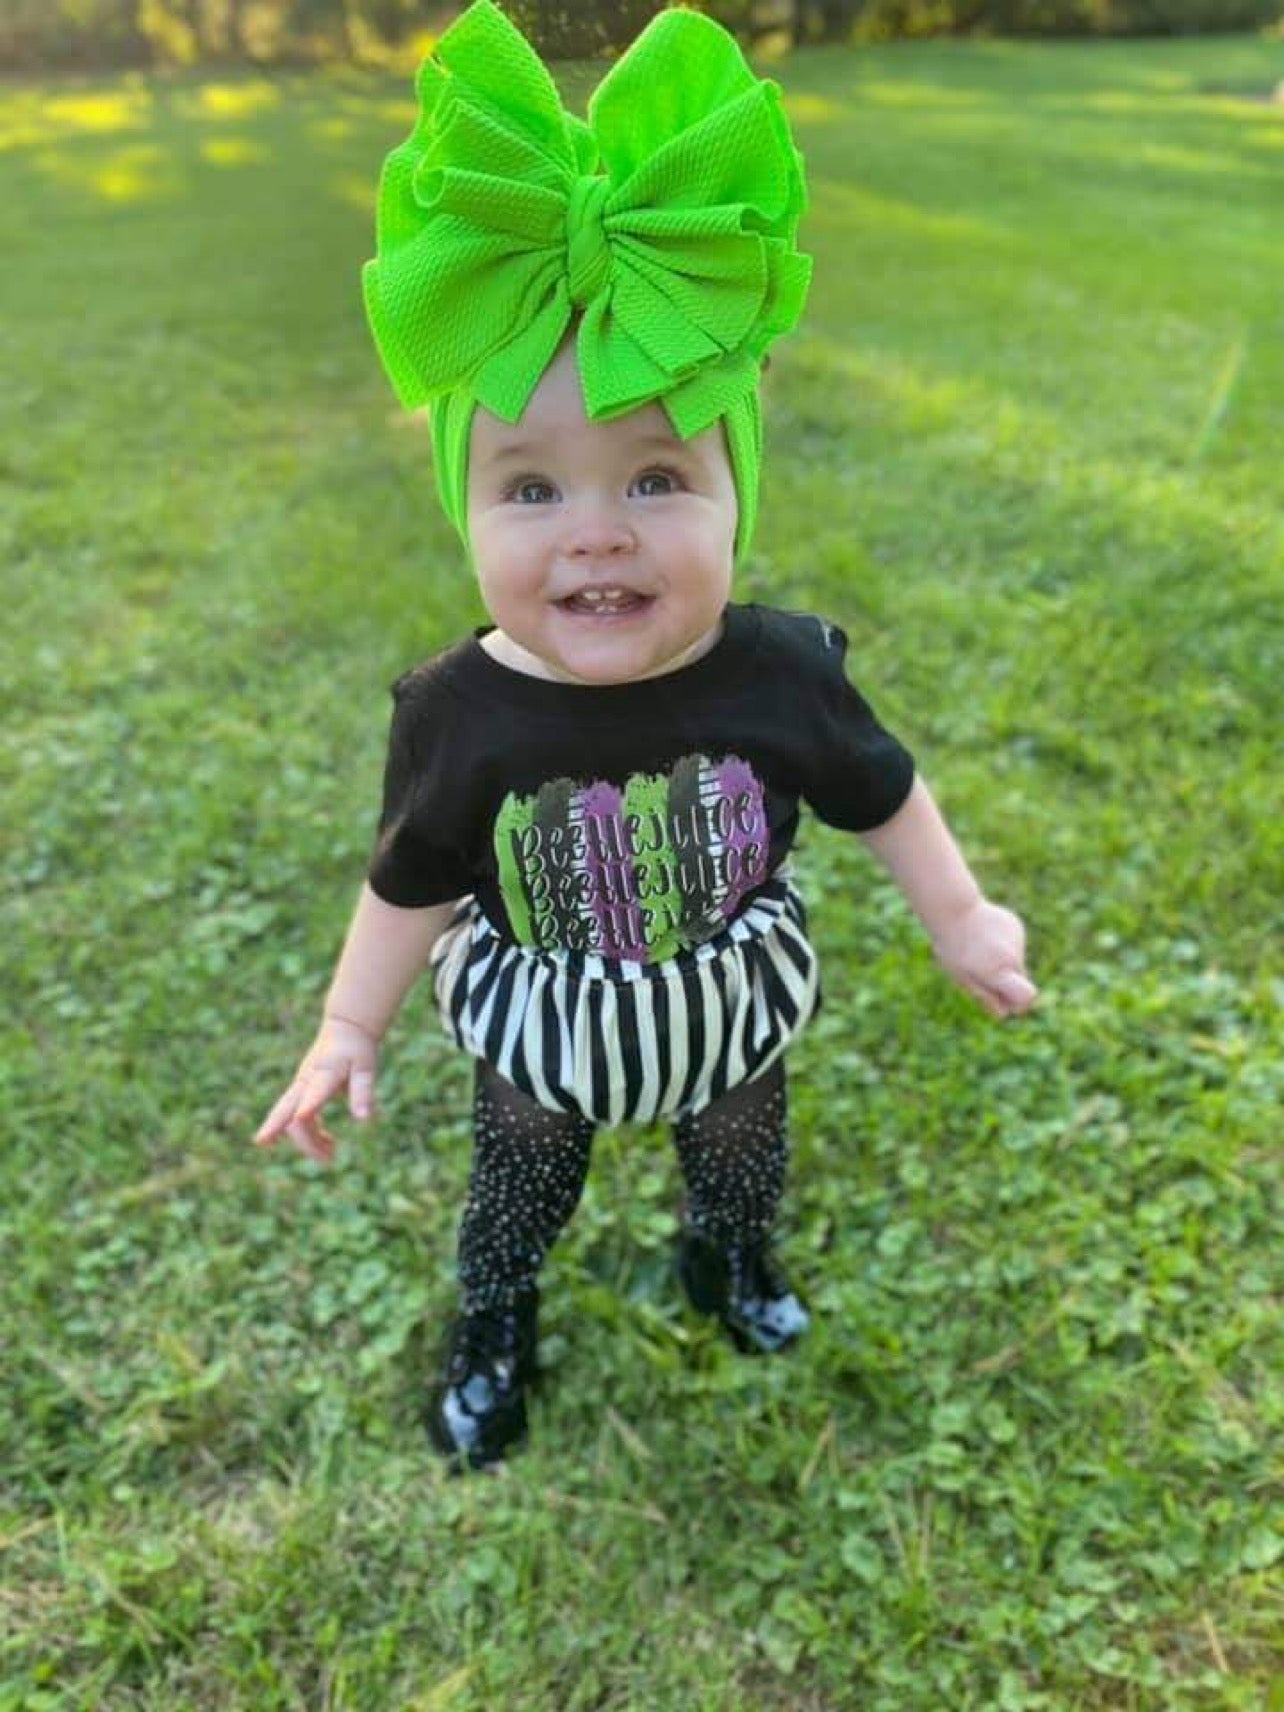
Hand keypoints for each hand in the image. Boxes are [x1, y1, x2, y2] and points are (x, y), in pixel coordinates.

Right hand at [253, 1015, 379, 1164]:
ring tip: (332, 1156)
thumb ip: (363, 1092)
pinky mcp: (302, 1091)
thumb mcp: (365, 1068)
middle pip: (288, 1110)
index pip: (313, 1092)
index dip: (308, 1106)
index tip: (301, 1118)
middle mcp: (306, 1080)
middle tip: (313, 1156)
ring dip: (308, 1140)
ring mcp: (301, 1086)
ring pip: (290, 1117)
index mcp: (324, 1072)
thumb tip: (364, 1121)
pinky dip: (310, 1133)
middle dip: (291, 1133)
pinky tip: (327, 1144)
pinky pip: (297, 1116)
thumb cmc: (357, 1049)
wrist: (344, 1028)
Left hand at [931, 898, 1037, 1019]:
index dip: (1021, 1004)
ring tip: (979, 949)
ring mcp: (1017, 940)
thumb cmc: (953, 947)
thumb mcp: (962, 976)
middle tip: (979, 972)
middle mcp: (1011, 956)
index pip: (1026, 995)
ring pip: (1015, 962)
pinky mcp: (1017, 927)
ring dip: (1001, 962)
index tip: (1010, 1004)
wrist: (954, 909)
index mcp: (996, 971)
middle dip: (1005, 982)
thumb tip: (1004, 1014)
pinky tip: (985, 936)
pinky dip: (1003, 946)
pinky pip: (1014, 946)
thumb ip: (985, 995)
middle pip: (1020, 980)